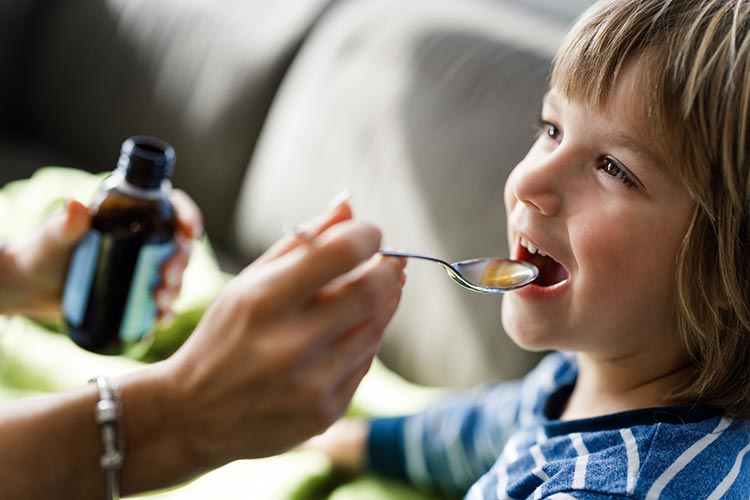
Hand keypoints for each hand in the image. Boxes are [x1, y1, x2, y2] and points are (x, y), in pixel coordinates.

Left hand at [0, 189, 201, 319]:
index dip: (189, 217)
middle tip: (167, 277)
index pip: (171, 207)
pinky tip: (159, 320)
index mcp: (131, 216)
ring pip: (174, 276)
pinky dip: (164, 313)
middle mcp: (142, 241)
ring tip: (159, 301)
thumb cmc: (40, 253)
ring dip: (176, 289)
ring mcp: (141, 269)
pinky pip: (160, 304)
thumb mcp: (54, 237)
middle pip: (177, 246)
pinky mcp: (136, 294)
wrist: (30, 287)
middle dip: (181, 262)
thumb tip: (75, 204)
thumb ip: (66, 222)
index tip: (191, 233)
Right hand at [162, 196, 406, 469]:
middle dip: (390, 269)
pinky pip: (365, 362)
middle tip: (393, 260)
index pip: (338, 254)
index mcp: (263, 302)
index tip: (372, 233)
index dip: (367, 235)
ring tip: (377, 287)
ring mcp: (310, 384)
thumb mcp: (248, 283)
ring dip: (385, 301)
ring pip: (375, 328)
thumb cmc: (225, 336)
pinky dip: (366, 337)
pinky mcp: (325, 412)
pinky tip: (352, 329)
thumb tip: (349, 203)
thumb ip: (301, 242)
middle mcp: (288, 345)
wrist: (195, 416)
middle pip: (370, 292)